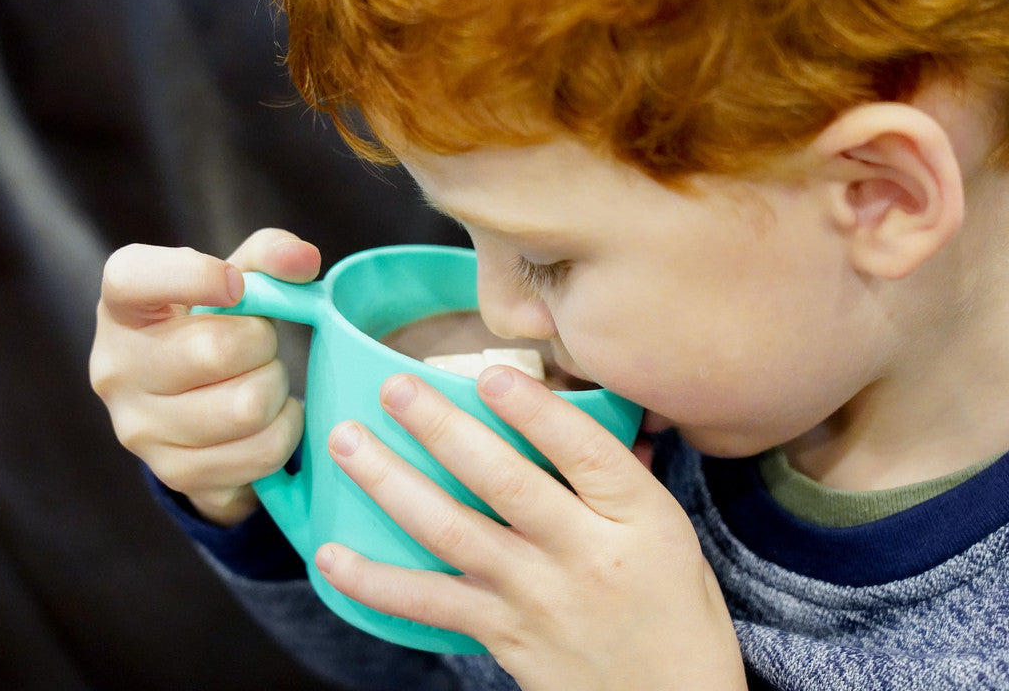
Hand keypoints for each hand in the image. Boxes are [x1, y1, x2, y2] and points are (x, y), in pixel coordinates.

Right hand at [89, 228, 320, 524]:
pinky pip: (261, 452)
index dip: (192, 276)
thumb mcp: (235, 283)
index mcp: (123, 308)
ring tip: (265, 382)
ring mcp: (139, 429)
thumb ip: (269, 257)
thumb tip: (303, 259)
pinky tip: (269, 419)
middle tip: (262, 345)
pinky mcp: (175, 473)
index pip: (133, 280)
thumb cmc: (215, 328)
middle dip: (261, 344)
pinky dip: (284, 431)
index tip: (237, 285)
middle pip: (215, 351)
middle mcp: (115, 369)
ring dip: (276, 390)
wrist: (192, 409)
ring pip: (247, 407)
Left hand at [315, 367, 745, 690]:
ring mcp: (535, 596)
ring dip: (392, 482)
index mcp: (637, 518)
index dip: (534, 411)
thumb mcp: (670, 532)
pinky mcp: (501, 633)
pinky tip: (332, 555)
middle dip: (441, 428)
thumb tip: (566, 411)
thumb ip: (619, 473)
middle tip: (393, 387)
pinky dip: (375, 581)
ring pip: (452, 531)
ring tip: (348, 442)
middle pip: (505, 481)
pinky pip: (428, 603)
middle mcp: (583, 553)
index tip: (490, 374)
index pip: (584, 451)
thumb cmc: (675, 609)